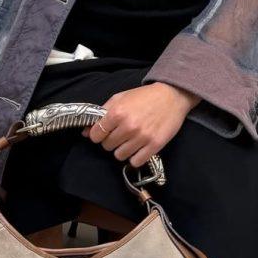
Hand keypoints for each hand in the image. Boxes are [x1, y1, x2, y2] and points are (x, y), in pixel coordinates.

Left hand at [80, 82, 200, 167]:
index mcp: (117, 113)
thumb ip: (102, 113)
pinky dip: (135, 157)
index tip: (102, 133)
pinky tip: (138, 147)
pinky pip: (136, 162)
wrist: (172, 96)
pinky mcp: (154, 146)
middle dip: (110, 141)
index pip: (96, 135)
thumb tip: (86, 132)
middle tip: (119, 134)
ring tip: (129, 140)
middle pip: (107, 146)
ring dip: (122, 150)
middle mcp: (128, 126)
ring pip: (119, 156)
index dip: (97, 135)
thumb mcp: (120, 98)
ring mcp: (142, 137)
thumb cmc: (144, 96)